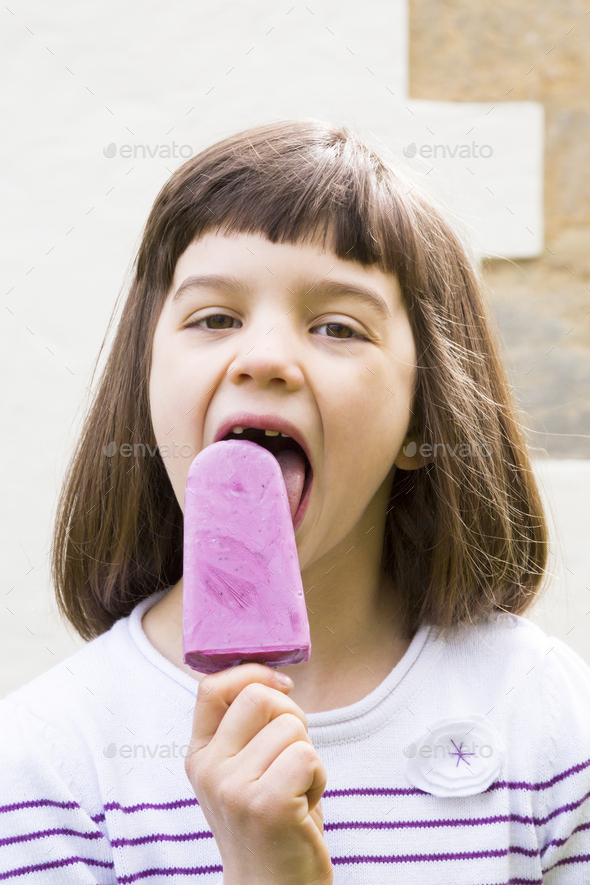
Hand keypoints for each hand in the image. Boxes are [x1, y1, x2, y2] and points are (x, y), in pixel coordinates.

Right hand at [184, 662, 332, 884]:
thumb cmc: (270, 823)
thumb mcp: (243, 771)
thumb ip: (247, 728)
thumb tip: (273, 680)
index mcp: (200, 756)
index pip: (211, 687)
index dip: (251, 672)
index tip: (280, 685)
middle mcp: (209, 770)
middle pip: (259, 697)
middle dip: (291, 715)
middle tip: (292, 755)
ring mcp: (233, 787)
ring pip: (291, 727)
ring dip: (307, 755)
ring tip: (295, 791)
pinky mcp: (266, 804)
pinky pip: (309, 756)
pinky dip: (319, 778)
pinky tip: (304, 807)